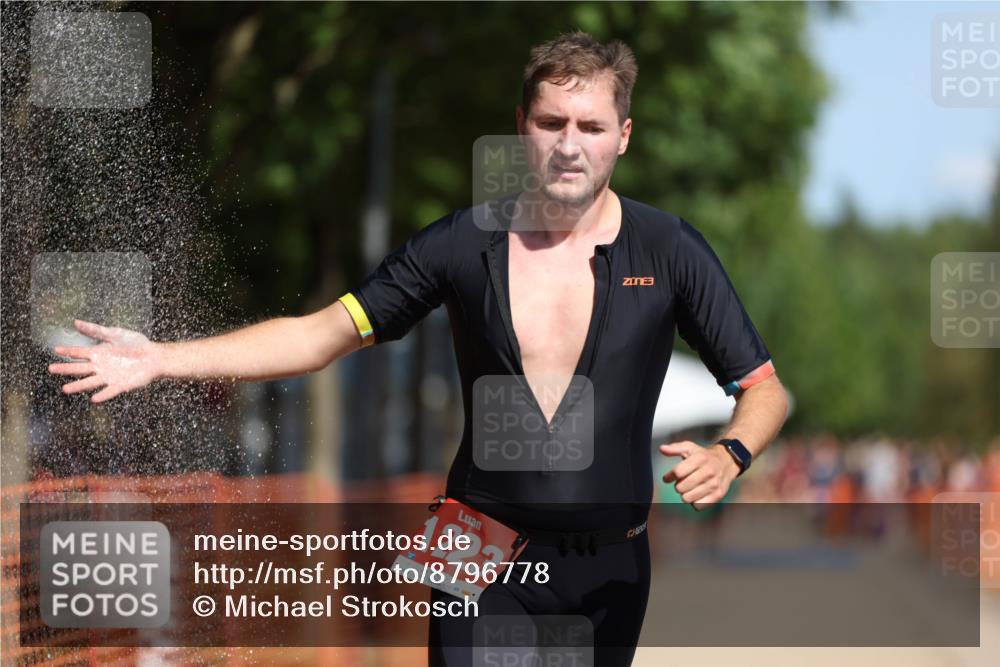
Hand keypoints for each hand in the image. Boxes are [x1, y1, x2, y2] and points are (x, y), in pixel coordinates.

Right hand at [47, 320, 162, 402]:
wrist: (154, 356)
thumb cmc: (136, 344)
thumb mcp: (115, 334)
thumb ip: (96, 330)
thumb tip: (76, 322)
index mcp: (99, 353)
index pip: (79, 352)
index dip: (68, 351)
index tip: (55, 349)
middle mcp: (101, 366)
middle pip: (80, 368)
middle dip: (65, 369)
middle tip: (51, 369)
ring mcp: (109, 376)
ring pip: (90, 382)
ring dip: (78, 386)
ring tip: (65, 389)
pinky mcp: (120, 385)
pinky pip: (109, 391)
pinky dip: (103, 395)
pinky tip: (94, 398)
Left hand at [659, 440, 738, 510]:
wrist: (727, 462)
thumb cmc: (704, 456)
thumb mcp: (690, 448)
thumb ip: (674, 448)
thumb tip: (662, 449)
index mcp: (699, 459)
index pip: (678, 472)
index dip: (669, 476)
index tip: (668, 477)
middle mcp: (708, 471)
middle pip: (681, 488)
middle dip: (678, 486)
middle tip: (683, 481)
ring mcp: (714, 484)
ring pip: (688, 498)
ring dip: (685, 494)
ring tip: (690, 488)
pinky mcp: (718, 495)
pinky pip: (698, 506)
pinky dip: (695, 502)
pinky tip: (697, 494)